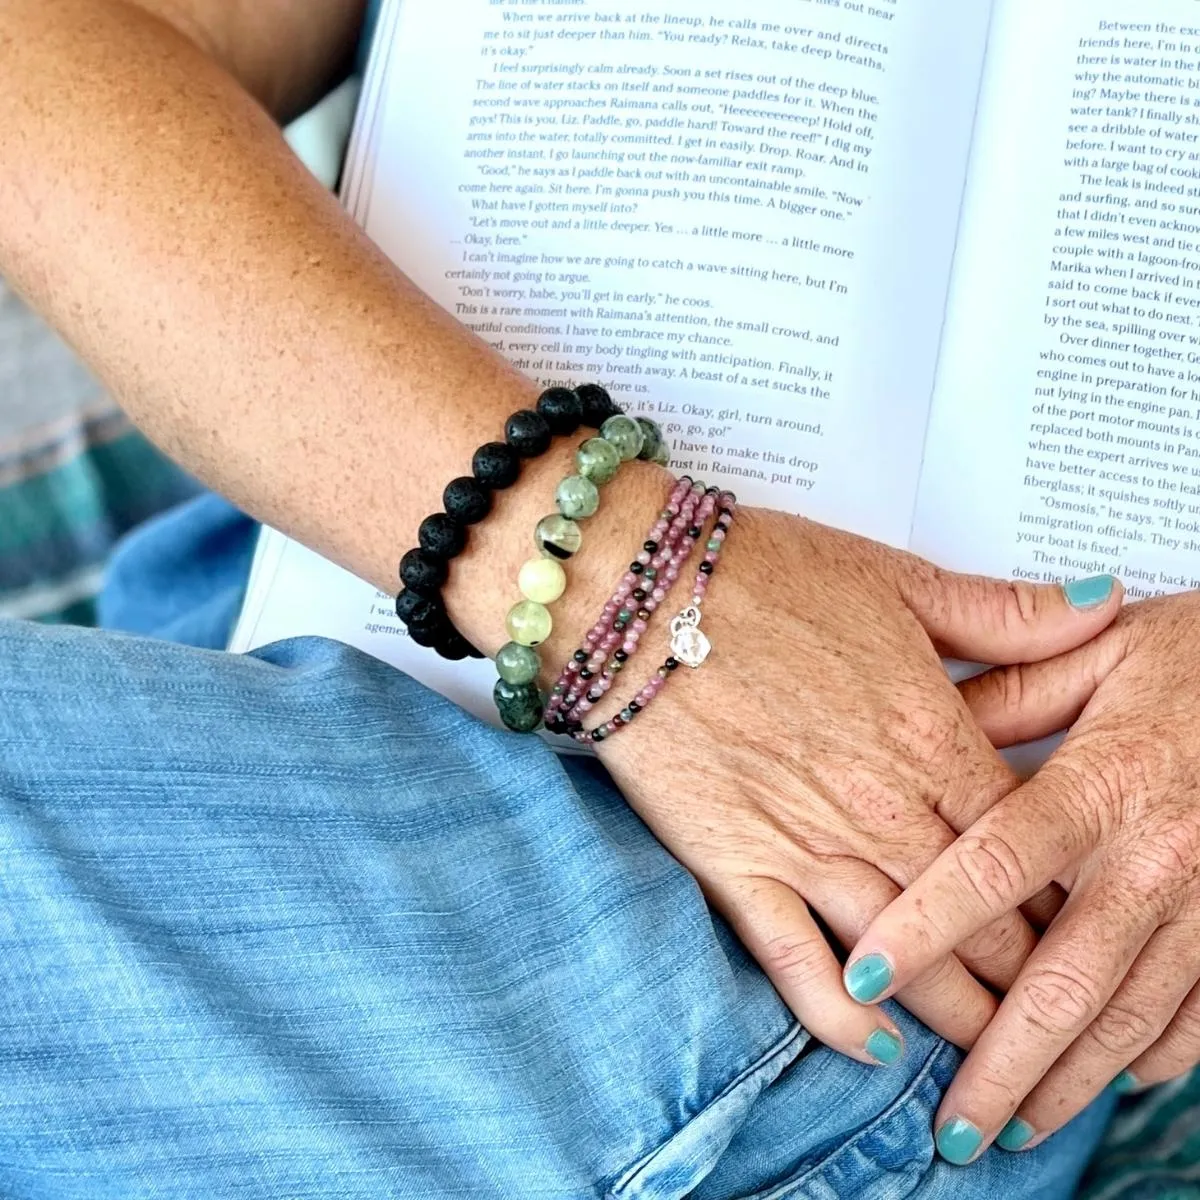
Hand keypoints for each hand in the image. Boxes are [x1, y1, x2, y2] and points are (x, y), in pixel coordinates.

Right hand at [596, 507, 1121, 1067]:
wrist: (640, 596)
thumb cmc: (761, 577)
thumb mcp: (898, 581)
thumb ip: (1004, 612)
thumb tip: (1101, 604)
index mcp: (933, 736)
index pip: (1028, 844)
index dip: (1065, 893)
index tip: (1086, 927)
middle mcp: (882, 806)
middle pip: (982, 917)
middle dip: (1030, 975)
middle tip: (1057, 1012)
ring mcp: (806, 844)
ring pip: (908, 957)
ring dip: (959, 1014)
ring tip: (996, 1056)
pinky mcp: (735, 865)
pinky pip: (796, 961)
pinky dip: (840, 1013)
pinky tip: (876, 1048)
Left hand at [844, 589, 1199, 1160]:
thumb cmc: (1194, 661)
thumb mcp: (1092, 654)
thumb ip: (1003, 694)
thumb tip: (912, 732)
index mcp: (1102, 784)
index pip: (995, 866)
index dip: (926, 926)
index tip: (865, 978)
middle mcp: (1155, 857)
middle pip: (1064, 978)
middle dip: (1000, 1061)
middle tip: (946, 1123)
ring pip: (1129, 1016)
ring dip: (1067, 1082)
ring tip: (1009, 1130)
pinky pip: (1198, 1013)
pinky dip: (1150, 1058)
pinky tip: (1107, 1084)